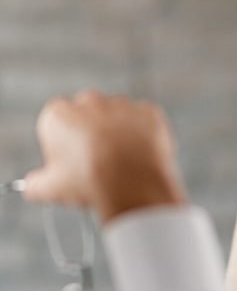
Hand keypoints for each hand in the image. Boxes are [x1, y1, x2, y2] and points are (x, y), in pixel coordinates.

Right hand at [24, 90, 186, 222]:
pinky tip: (140, 155)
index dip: (64, 145)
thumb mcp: (51, 188)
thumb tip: (33, 186)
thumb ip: (36, 183)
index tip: (72, 163)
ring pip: (117, 117)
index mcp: (59, 114)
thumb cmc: (90, 182)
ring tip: (122, 163)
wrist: (134, 184)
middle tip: (98, 162)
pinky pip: (144, 121)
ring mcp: (121, 104)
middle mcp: (90, 101)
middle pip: (88, 116)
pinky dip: (143, 134)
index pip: (58, 124)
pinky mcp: (148, 111)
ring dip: (118, 133)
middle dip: (91, 134)